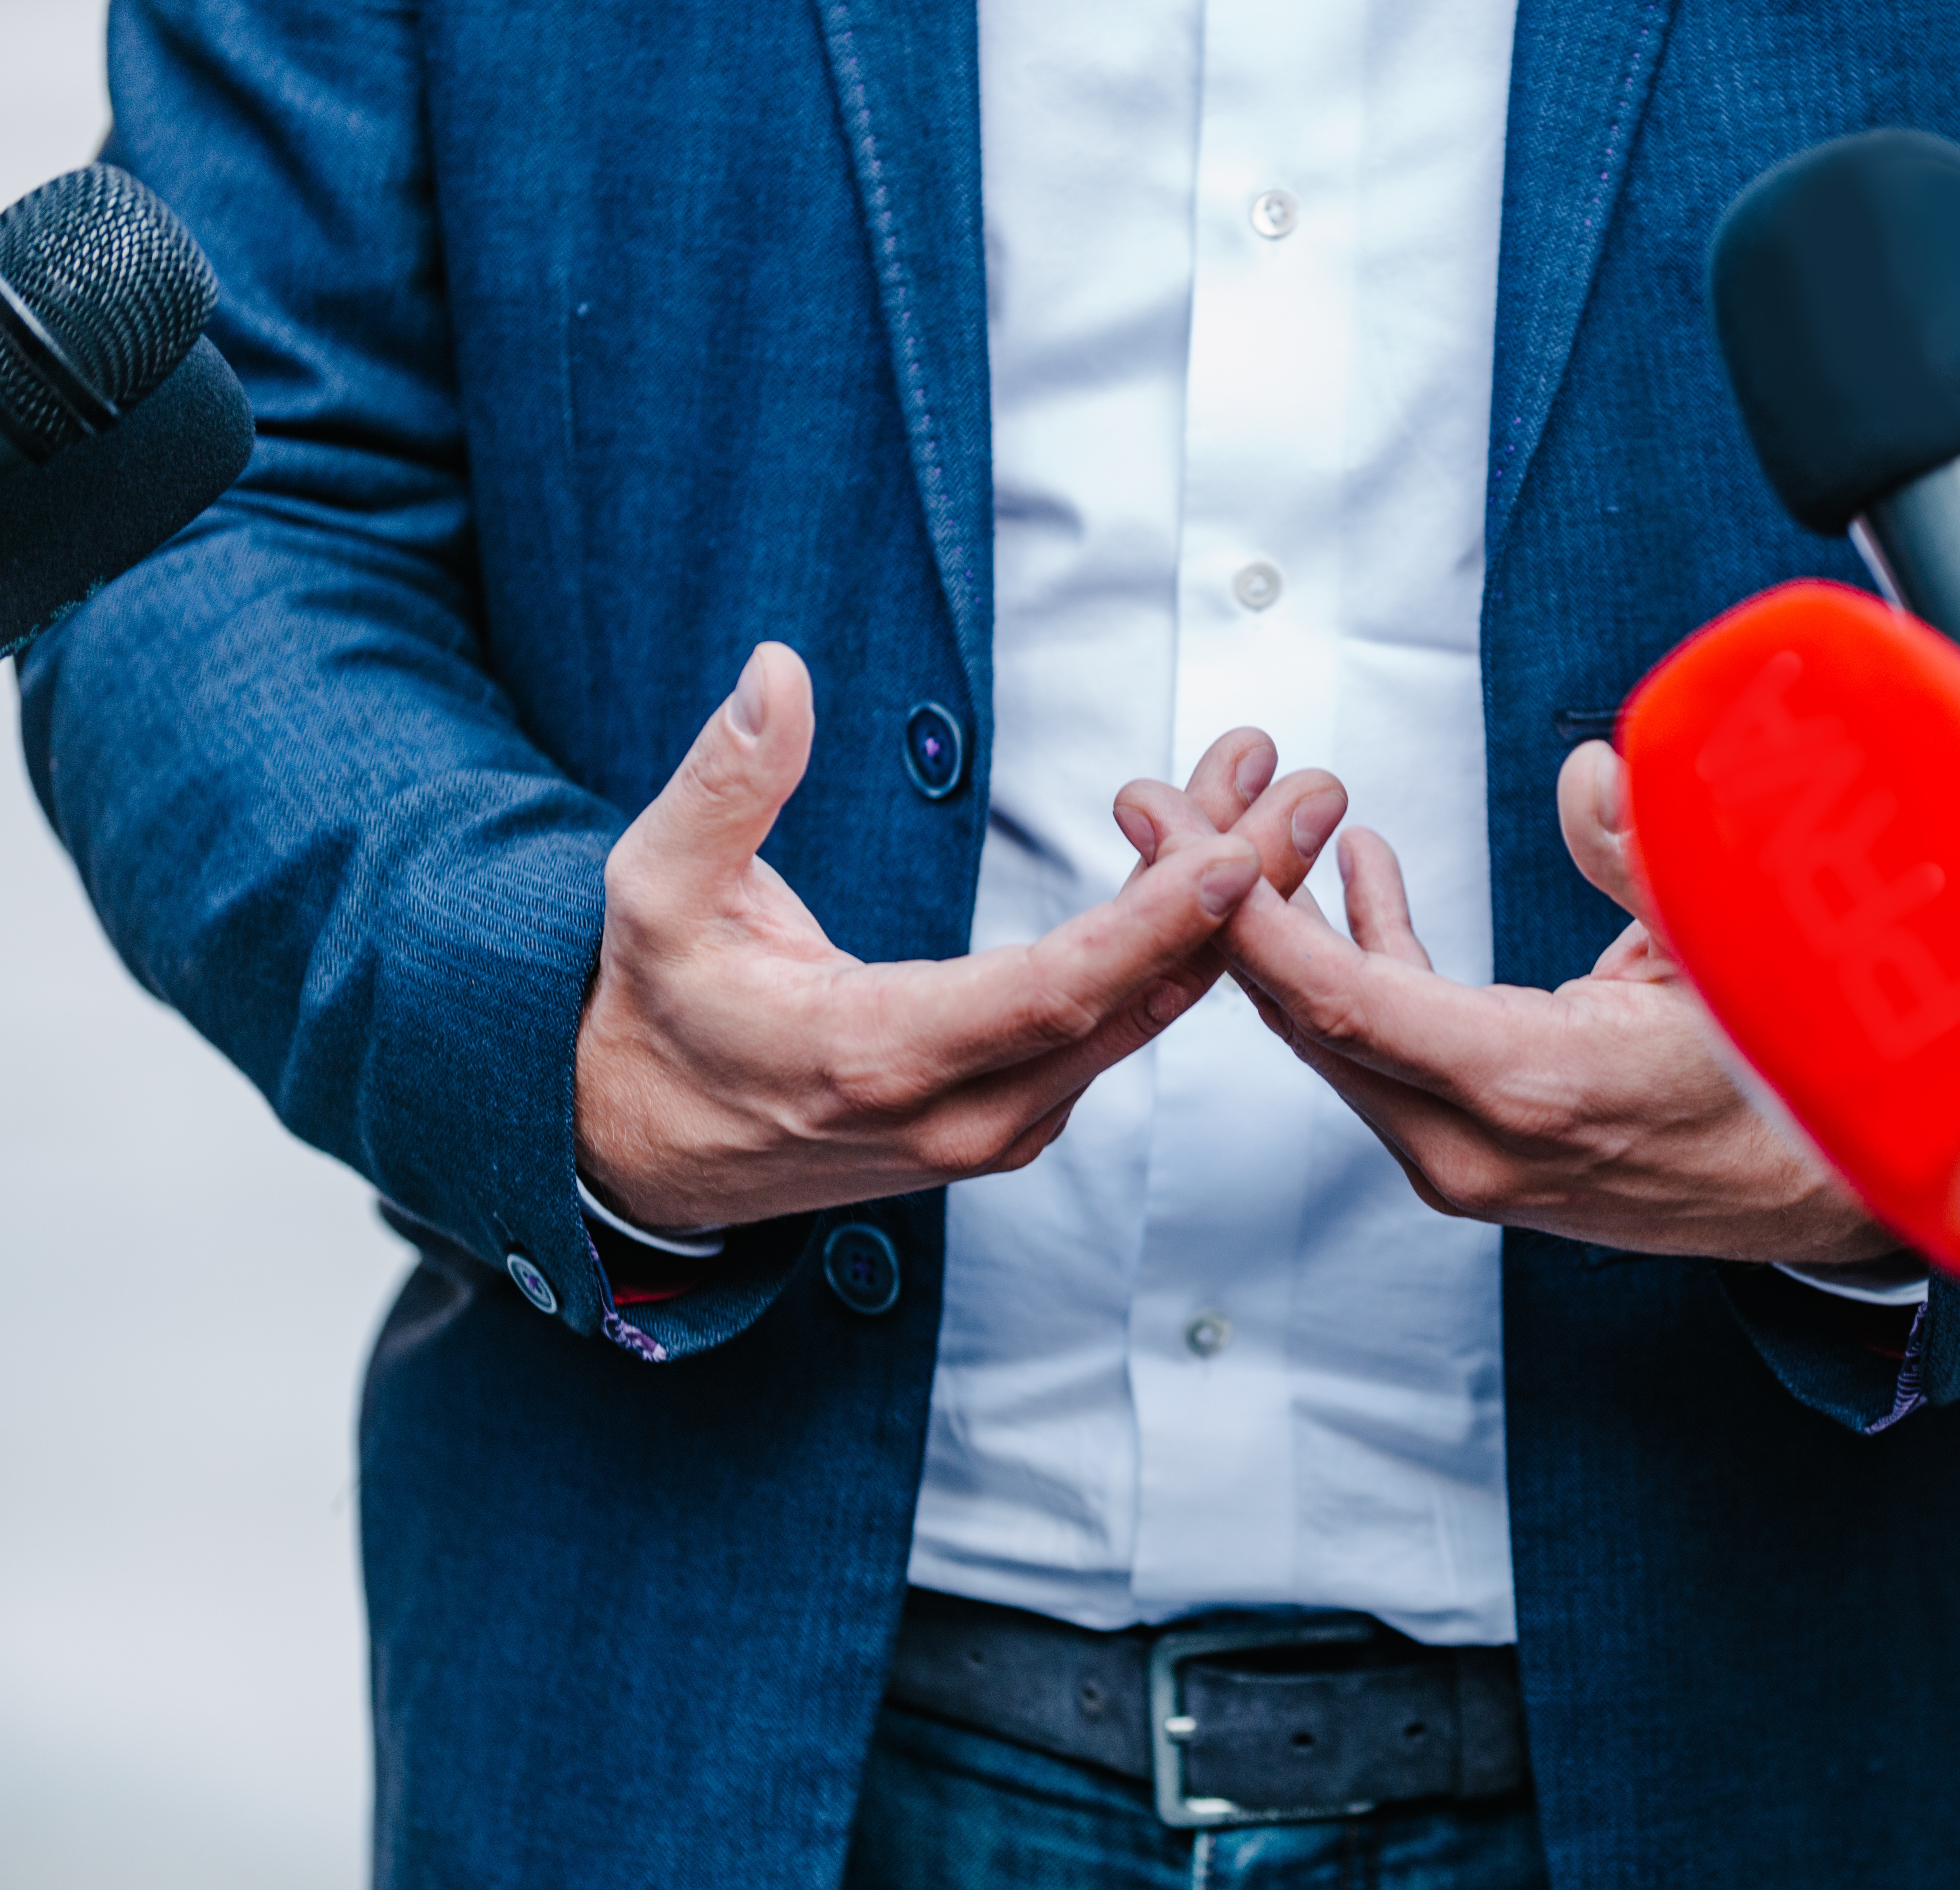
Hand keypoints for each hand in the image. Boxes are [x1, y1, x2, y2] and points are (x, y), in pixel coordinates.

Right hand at [575, 644, 1342, 1229]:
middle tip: (1310, 791)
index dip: (1151, 927)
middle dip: (1235, 894)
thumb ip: (722, 787)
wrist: (649, 1145)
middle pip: (1130, 1004)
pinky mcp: (1015, 1116)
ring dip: (1220, 912)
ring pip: (1139, 1018)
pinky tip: (1219, 864)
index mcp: (879, 1057)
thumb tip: (776, 674)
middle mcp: (962, 1113)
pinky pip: (1118, 1029)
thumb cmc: (657, 1010)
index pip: (1051, 994)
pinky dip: (1175, 947)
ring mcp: (999, 1126)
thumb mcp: (656, 893)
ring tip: (1281, 798)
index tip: (1235, 852)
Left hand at [1123, 740, 1893, 1263]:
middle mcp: (1474, 1141)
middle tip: (1160, 807)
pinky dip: (1363, 962)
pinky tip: (1362, 875)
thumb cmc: (1788, 1075)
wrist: (1820, 1193)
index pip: (1338, 1001)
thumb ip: (1648, 856)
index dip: (1241, 912)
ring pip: (1342, 1035)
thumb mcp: (1729, 951)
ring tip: (1238, 825)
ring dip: (1289, 928)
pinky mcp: (1477, 1151)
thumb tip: (1586, 777)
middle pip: (1309, 1020)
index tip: (1173, 832)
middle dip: (1224, 906)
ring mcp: (1469, 1158)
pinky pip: (1390, 1047)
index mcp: (1527, 1087)